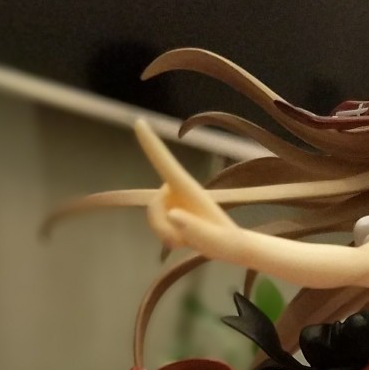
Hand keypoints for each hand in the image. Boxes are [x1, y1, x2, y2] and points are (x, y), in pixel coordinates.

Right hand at [134, 119, 245, 260]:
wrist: (229, 247)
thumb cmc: (226, 241)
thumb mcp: (213, 240)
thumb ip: (193, 228)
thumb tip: (172, 215)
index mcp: (188, 188)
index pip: (165, 163)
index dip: (151, 144)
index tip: (139, 121)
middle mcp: (177, 190)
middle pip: (152, 205)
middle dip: (161, 226)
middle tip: (184, 240)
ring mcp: (173, 201)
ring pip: (152, 218)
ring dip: (166, 234)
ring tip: (188, 240)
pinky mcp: (171, 211)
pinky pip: (156, 226)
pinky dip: (167, 238)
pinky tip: (184, 239)